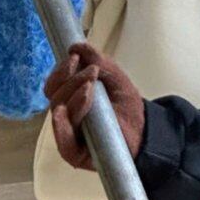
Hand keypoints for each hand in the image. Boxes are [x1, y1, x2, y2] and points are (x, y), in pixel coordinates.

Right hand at [43, 42, 144, 169]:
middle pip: (54, 96)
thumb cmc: (126, 105)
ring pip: (59, 112)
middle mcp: (65, 116)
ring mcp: (69, 135)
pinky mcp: (75, 153)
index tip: (74, 57)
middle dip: (70, 80)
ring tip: (90, 88)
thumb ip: (97, 60)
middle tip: (91, 73)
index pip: (54, 84)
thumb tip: (75, 45)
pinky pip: (62, 141)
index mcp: (70, 98)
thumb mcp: (114, 77)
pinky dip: (61, 125)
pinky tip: (63, 111)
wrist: (146, 130)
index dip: (60, 70)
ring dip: (72, 96)